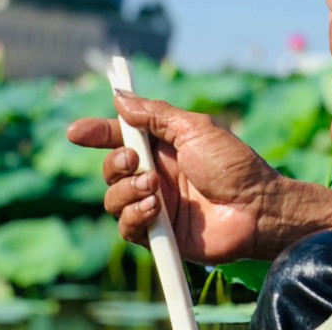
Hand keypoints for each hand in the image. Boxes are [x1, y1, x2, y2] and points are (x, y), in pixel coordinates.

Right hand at [67, 95, 296, 262]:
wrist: (256, 208)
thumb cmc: (233, 165)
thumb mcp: (196, 129)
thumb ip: (156, 115)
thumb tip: (120, 97)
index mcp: (166, 147)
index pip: (122, 137)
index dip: (98, 133)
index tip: (76, 132)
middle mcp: (157, 174)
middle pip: (112, 168)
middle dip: (116, 163)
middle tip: (137, 162)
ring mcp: (156, 204)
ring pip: (113, 198)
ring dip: (127, 190)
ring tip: (155, 187)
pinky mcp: (157, 234)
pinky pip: (126, 226)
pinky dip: (134, 215)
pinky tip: (155, 209)